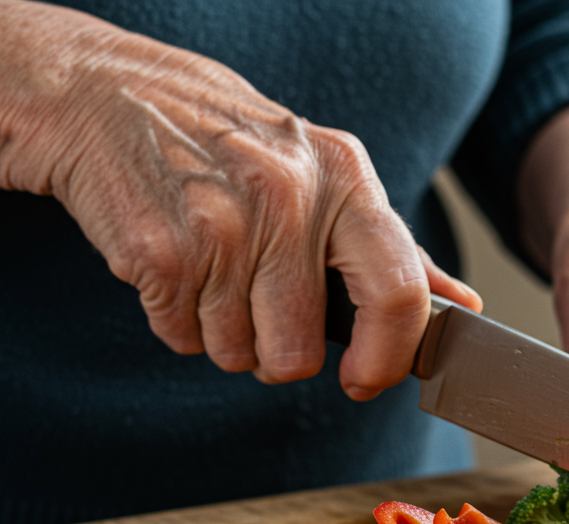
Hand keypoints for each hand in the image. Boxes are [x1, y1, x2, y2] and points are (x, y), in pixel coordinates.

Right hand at [0, 0, 479, 397]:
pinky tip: (175, 264)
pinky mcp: (160, 251)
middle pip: (300, 353)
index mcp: (344, 177)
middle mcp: (289, 197)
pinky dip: (176, 319)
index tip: (364, 381)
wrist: (107, 96)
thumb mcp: (323, 173)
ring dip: (222, 333)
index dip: (386, 359)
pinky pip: (183, 338)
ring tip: (211, 270)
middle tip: (259, 305)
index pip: (398, 293)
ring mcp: (221, 224)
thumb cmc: (227, 143)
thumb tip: (461, 305)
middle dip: (278, 353)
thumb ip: (394, 249)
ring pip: (237, 355)